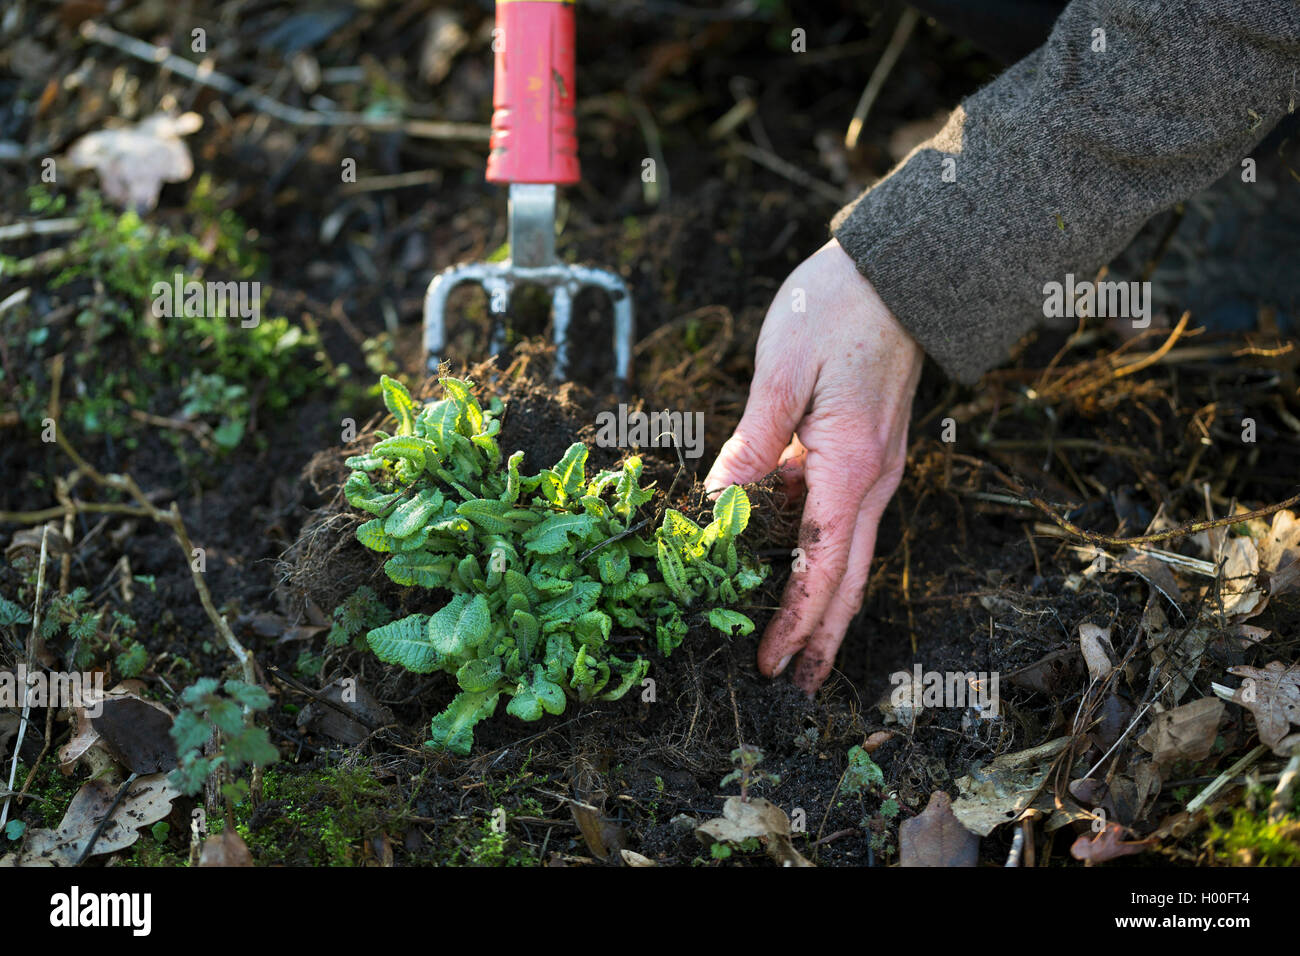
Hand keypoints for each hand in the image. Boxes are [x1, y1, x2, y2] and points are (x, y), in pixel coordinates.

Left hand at [705, 239, 922, 692]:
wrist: (898, 270)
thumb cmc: (834, 309)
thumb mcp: (780, 374)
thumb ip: (750, 443)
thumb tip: (718, 502)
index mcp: (850, 466)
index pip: (820, 565)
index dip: (794, 619)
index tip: (771, 663)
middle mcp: (873, 479)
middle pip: (848, 577)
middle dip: (821, 635)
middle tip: (796, 683)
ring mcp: (877, 468)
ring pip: (851, 553)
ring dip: (825, 604)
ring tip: (799, 647)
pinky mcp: (869, 452)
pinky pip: (844, 519)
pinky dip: (823, 557)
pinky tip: (794, 570)